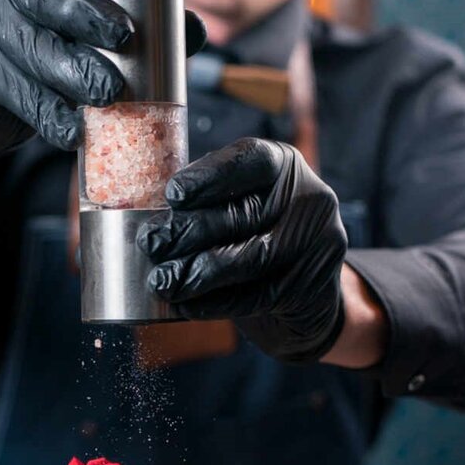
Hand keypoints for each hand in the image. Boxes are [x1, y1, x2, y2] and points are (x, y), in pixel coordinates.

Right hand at [0, 0, 204, 162]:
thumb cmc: (46, 54)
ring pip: (28, 46)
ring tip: (106, 94)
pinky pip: (14, 91)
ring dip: (71, 73)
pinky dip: (49, 114)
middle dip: (84, 16)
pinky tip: (73, 130)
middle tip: (122, 39)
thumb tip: (192, 32)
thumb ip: (138, 25)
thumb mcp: (83, 32)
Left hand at [137, 137, 347, 363]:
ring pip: (249, 259)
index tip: (172, 194)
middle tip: (150, 243)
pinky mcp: (309, 286)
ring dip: (197, 273)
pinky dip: (214, 302)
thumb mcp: (239, 205)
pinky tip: (185, 304)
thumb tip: (148, 223)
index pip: (249, 160)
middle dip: (188, 230)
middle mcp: (309, 198)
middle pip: (242, 213)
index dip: (210, 176)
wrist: (303, 292)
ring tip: (162, 280)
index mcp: (285, 166)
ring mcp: (316, 243)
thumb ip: (203, 203)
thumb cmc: (253, 237)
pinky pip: (255, 297)